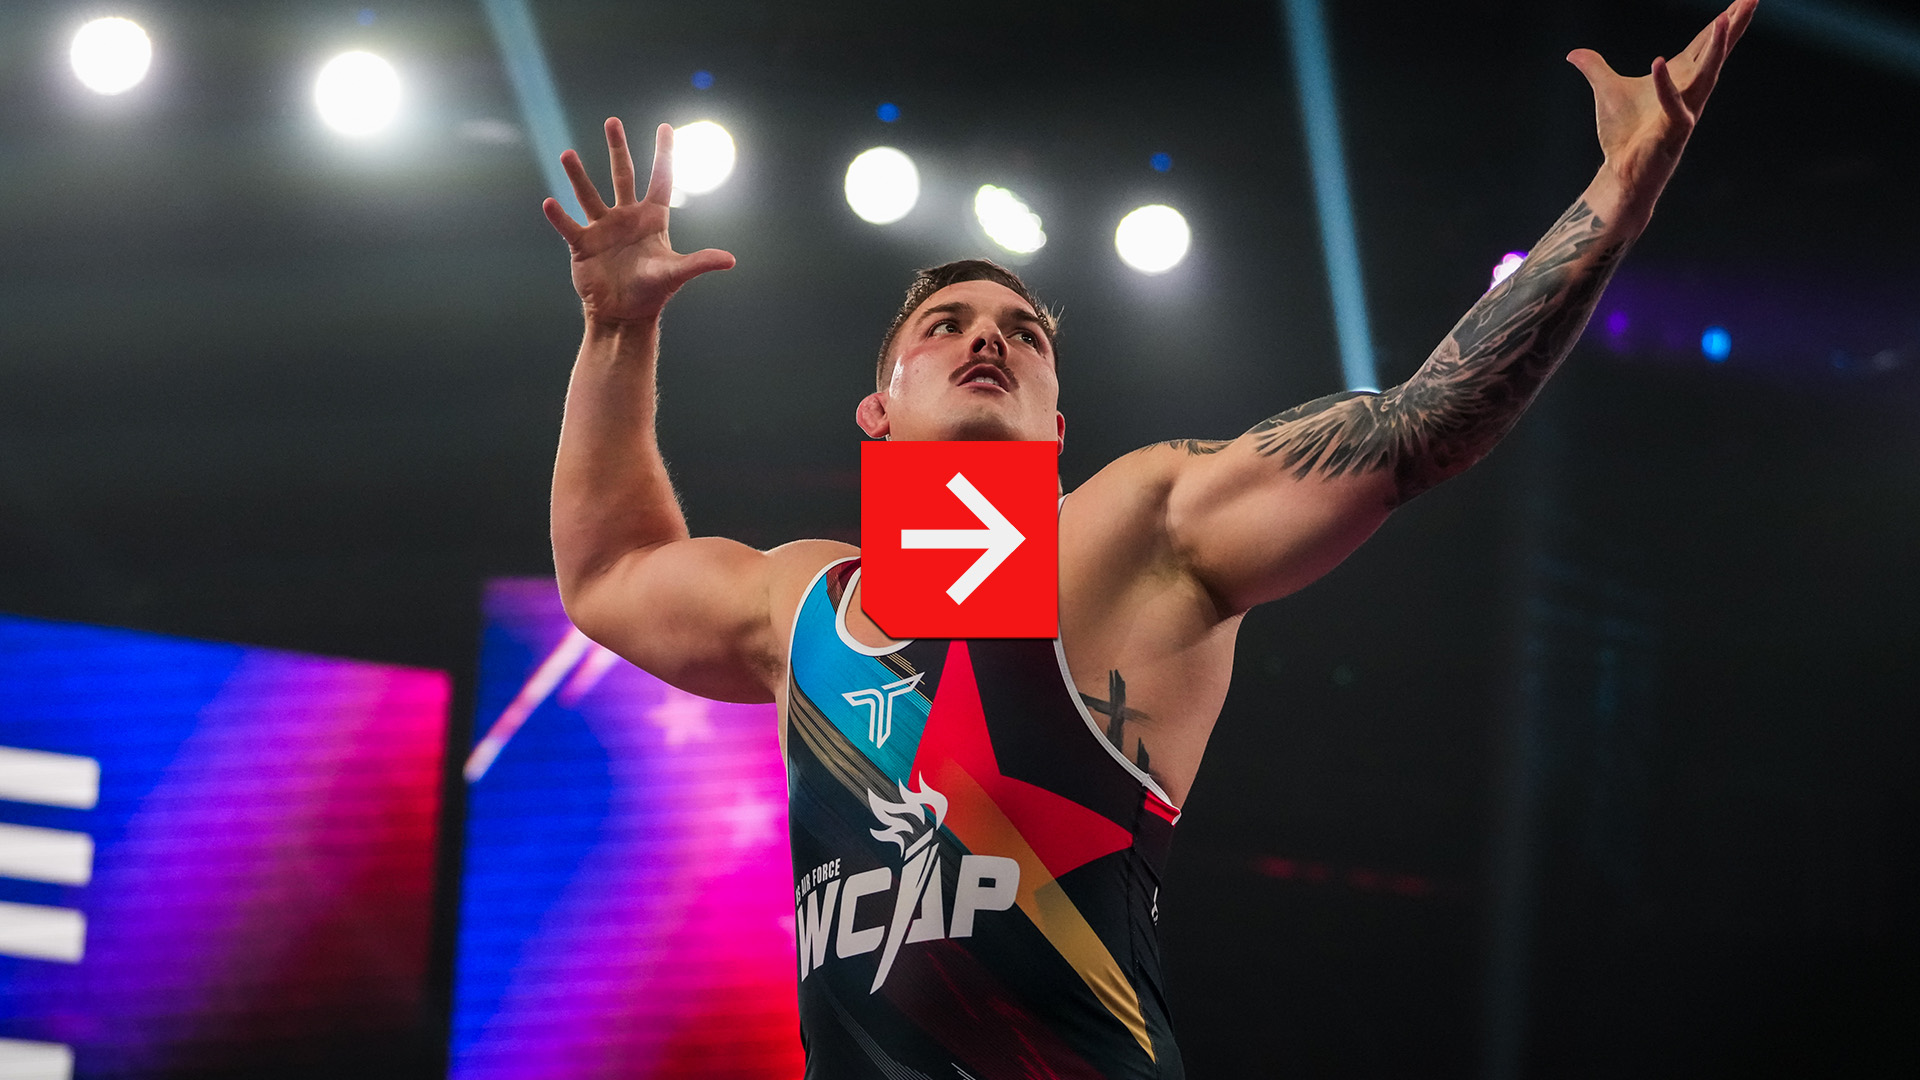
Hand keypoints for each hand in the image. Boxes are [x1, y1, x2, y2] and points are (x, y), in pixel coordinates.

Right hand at [543, 118, 735, 325]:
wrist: (624, 314)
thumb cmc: (652, 292)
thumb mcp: (676, 273)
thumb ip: (700, 262)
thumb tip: (731, 260)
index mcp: (652, 219)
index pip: (660, 180)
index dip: (664, 154)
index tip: (665, 126)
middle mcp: (626, 217)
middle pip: (623, 176)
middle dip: (618, 148)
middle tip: (612, 121)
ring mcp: (603, 229)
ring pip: (589, 195)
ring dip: (578, 176)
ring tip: (567, 154)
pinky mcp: (582, 245)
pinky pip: (568, 226)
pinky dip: (558, 216)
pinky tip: (549, 202)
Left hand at [1567, 0, 1754, 208]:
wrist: (1621, 172)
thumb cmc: (1624, 134)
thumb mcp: (1606, 90)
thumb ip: (1594, 68)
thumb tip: (1573, 53)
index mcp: (1680, 77)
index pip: (1705, 43)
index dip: (1724, 20)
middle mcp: (1690, 90)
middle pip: (1717, 51)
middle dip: (1735, 24)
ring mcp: (1686, 109)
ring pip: (1708, 73)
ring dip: (1717, 46)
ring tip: (1727, 17)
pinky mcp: (1673, 130)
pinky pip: (1672, 104)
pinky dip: (1665, 85)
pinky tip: (1657, 63)